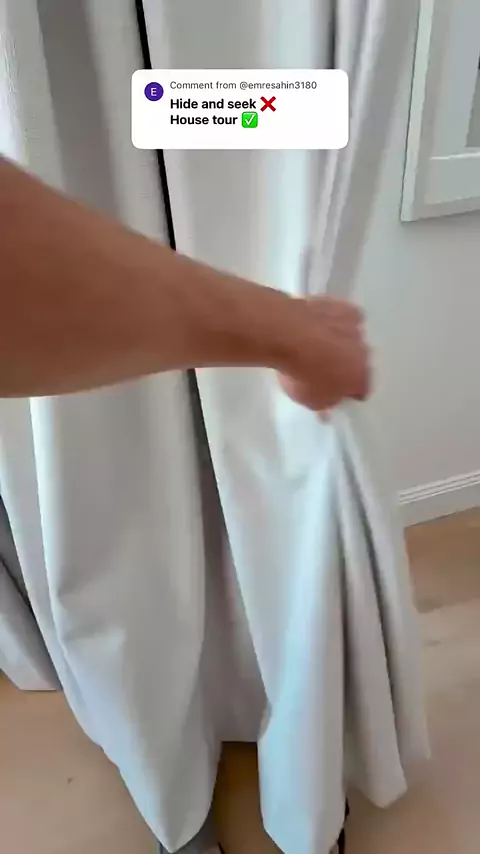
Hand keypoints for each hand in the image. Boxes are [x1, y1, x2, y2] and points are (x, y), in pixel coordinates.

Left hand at [278, 296, 370, 411]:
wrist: (289, 334)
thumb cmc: (302, 375)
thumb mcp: (311, 401)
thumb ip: (325, 404)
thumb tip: (328, 406)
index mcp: (361, 377)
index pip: (362, 389)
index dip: (348, 392)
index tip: (334, 393)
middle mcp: (364, 351)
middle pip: (359, 360)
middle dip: (346, 364)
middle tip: (324, 369)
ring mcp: (353, 326)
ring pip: (353, 336)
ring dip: (341, 341)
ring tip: (318, 345)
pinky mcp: (338, 305)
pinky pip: (342, 315)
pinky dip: (334, 320)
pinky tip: (319, 323)